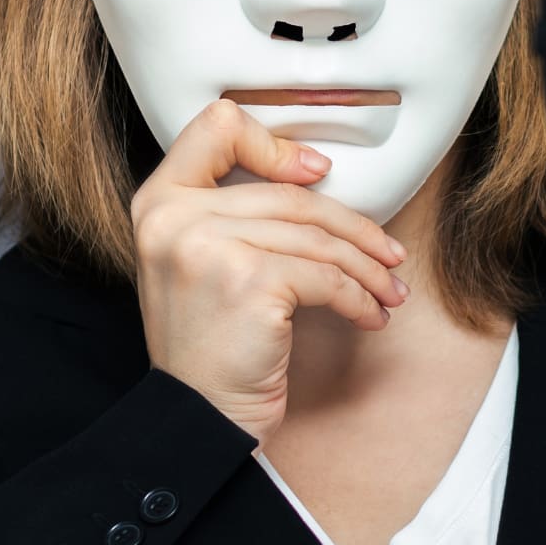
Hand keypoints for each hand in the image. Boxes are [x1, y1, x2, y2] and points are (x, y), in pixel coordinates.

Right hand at [130, 99, 410, 447]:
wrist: (198, 417)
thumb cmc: (208, 345)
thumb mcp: (198, 261)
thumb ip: (229, 212)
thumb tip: (313, 172)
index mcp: (158, 201)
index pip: (215, 127)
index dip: (273, 144)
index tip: (316, 171)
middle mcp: (174, 216)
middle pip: (290, 195)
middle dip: (354, 228)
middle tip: (388, 253)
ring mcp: (208, 246)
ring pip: (317, 238)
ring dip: (367, 267)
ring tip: (387, 289)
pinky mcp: (250, 281)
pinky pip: (327, 278)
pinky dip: (361, 298)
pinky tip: (372, 315)